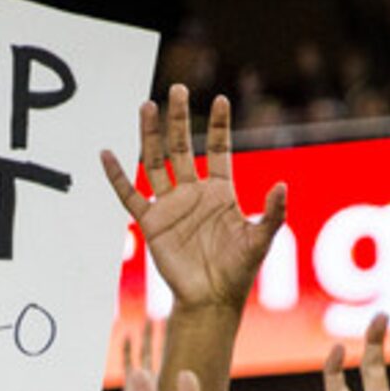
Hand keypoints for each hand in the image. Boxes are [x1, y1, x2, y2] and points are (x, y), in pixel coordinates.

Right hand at [99, 85, 287, 314]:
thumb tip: (282, 186)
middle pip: (183, 147)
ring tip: (146, 106)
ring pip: (155, 162)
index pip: (219, 149)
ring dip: (150, 135)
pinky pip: (130, 195)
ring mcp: (170, 207)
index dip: (219, 125)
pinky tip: (107, 154)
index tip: (220, 99)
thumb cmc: (238, 272)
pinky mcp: (151, 224)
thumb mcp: (261, 240)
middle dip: (179, 119)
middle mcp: (193, 194)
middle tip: (176, 89)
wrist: (210, 301)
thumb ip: (272, 213)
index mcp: (220, 193)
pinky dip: (117, 176)